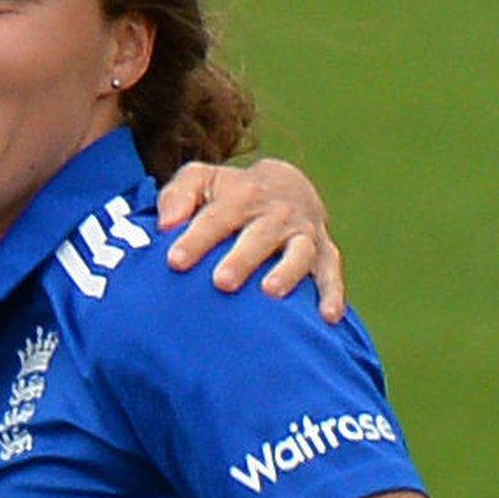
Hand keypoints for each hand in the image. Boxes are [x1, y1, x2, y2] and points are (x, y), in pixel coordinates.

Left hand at [156, 158, 346, 322]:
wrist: (287, 185)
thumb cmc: (230, 193)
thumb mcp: (201, 180)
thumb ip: (178, 195)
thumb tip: (165, 224)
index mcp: (243, 195)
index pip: (217, 217)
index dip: (196, 239)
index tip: (175, 261)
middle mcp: (277, 214)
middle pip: (259, 236)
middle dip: (242, 259)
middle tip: (221, 282)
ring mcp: (304, 234)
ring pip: (299, 253)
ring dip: (287, 272)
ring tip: (271, 292)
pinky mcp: (326, 254)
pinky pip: (331, 274)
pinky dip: (333, 294)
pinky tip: (328, 317)